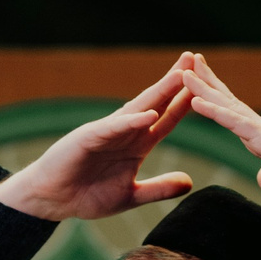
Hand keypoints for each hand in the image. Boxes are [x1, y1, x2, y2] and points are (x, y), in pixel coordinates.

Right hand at [0, 56, 197, 219]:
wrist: (51, 200)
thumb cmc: (86, 194)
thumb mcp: (131, 195)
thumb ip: (159, 189)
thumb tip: (189, 182)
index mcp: (136, 145)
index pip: (167, 119)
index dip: (185, 104)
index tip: (208, 88)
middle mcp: (124, 132)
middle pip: (155, 103)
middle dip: (175, 82)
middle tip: (195, 59)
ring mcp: (106, 133)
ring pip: (138, 108)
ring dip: (159, 92)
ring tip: (180, 76)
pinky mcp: (88, 138)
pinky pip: (113, 128)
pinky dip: (130, 122)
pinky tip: (149, 114)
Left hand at [182, 53, 260, 216]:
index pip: (233, 116)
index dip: (216, 100)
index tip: (198, 87)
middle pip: (227, 102)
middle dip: (206, 83)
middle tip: (188, 62)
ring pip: (227, 106)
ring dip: (203, 88)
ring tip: (184, 71)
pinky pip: (234, 122)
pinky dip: (214, 111)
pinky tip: (195, 100)